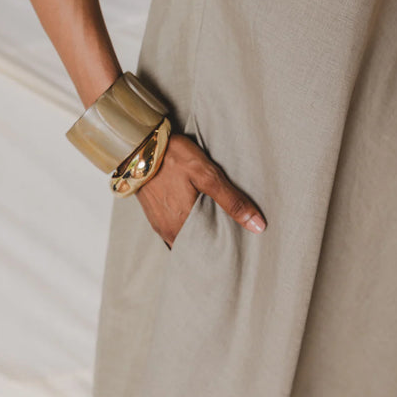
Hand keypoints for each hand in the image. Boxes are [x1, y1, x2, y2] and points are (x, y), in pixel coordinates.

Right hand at [135, 133, 266, 248]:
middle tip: (232, 239)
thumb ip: (232, 201)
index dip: (223, 250)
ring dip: (199, 236)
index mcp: (182, 224)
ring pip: (184, 239)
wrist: (138, 146)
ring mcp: (158, 223)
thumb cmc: (172, 157)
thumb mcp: (207, 175)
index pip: (208, 251)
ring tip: (216, 226)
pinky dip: (186, 227)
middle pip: (196, 247)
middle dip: (212, 244)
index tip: (238, 248)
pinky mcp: (153, 214)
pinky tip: (196, 216)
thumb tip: (257, 225)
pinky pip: (173, 230)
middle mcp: (168, 230)